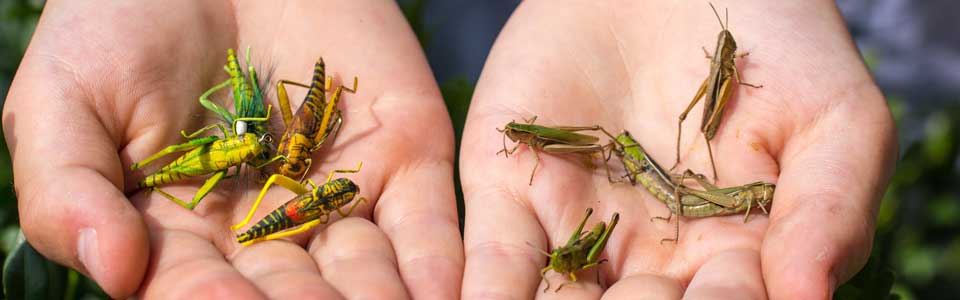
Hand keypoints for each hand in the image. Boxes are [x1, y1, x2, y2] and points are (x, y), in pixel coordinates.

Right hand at [3, 1, 460, 298]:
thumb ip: (70, 192)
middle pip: (296, 294)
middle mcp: (269, 231)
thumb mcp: (64, 103)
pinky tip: (444, 296)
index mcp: (186, 240)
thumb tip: (111, 270)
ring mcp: (341, 197)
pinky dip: (439, 265)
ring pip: (366, 271)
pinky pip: (426, 223)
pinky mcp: (403, 156)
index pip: (201, 291)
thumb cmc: (118, 25)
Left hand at [460, 1, 895, 298]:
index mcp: (729, 263)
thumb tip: (811, 298)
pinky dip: (485, 293)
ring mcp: (575, 230)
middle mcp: (647, 264)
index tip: (722, 286)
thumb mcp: (834, 120)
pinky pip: (496, 258)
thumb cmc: (778, 44)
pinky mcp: (510, 190)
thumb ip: (830, 208)